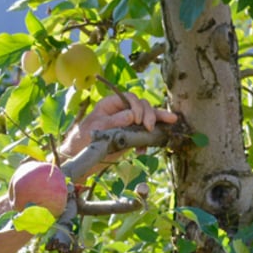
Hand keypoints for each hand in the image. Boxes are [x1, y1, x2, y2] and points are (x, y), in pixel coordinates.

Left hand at [58, 91, 178, 179]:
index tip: (136, 120)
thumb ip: (114, 121)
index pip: (130, 99)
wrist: (81, 154)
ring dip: (158, 121)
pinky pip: (144, 134)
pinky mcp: (131, 135)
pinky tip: (144, 149)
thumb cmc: (84, 137)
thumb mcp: (97, 127)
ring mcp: (128, 123)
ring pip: (147, 118)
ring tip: (171, 122)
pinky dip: (148, 140)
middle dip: (150, 114)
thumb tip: (131, 116)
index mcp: (112, 104)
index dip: (137, 107)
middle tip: (150, 126)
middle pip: (142, 106)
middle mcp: (122, 110)